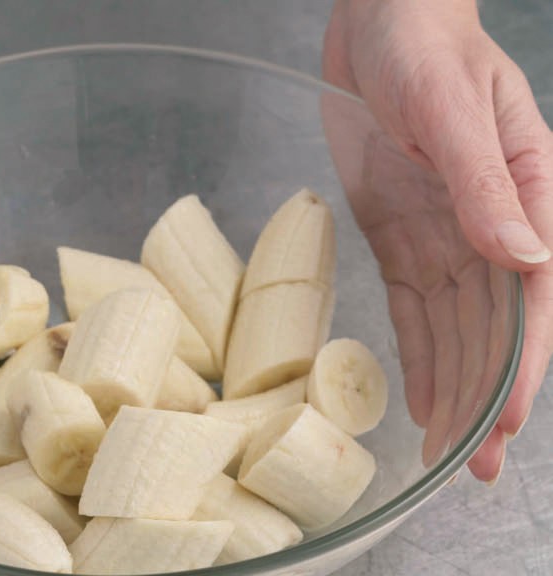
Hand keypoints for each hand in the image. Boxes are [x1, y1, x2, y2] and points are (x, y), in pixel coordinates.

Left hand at [322, 0, 552, 481]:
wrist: (377, 26)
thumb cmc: (425, 50)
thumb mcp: (453, 111)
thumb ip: (486, 183)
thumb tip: (525, 259)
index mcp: (529, 195)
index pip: (531, 296)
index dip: (521, 363)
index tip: (506, 422)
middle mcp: (492, 227)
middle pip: (494, 327)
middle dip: (486, 397)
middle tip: (471, 464)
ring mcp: (446, 236)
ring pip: (454, 330)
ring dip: (452, 389)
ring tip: (444, 447)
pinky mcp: (402, 237)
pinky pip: (414, 307)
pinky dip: (417, 353)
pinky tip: (421, 395)